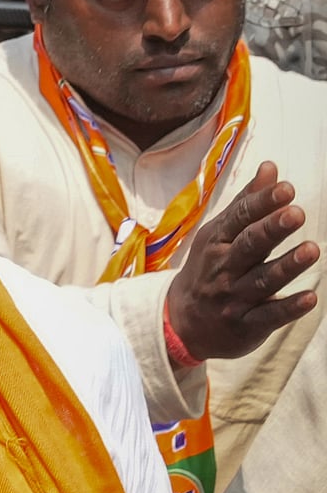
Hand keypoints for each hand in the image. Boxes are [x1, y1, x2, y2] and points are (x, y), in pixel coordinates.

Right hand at [166, 161, 319, 360]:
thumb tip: (270, 168)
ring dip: (287, 266)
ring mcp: (234, 297)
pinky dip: (288, 308)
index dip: (263, 204)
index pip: (240, 218)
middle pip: (249, 246)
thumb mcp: (218, 234)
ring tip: (311, 250)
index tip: (286, 189)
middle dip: (272, 230)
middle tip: (295, 213)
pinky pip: (268, 316)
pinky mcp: (246, 325)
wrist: (182, 322)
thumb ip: (247, 203)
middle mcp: (224, 268)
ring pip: (262, 280)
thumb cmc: (208, 269)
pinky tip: (310, 298)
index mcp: (217, 241)